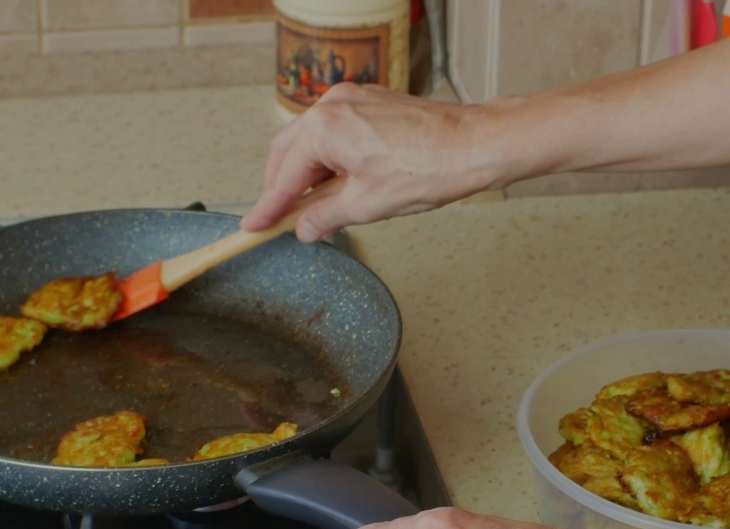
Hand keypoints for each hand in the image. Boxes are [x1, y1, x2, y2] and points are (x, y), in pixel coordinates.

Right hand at [241, 83, 508, 241]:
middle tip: (279, 220)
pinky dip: (330, 159)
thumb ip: (326, 217)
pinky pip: (337, 132)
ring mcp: (354, 100)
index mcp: (325, 128)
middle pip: (290, 152)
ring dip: (308, 174)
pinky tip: (339, 184)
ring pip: (313, 141)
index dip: (268, 207)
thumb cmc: (430, 167)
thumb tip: (305, 228)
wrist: (476, 145)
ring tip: (313, 209)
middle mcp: (333, 105)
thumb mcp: (367, 205)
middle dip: (283, 188)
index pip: (285, 176)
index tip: (254, 226)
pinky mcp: (373, 103)